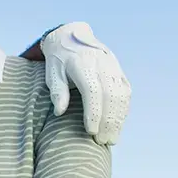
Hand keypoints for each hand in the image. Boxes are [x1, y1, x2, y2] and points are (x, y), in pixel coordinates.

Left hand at [41, 22, 130, 145]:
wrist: (71, 36)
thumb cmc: (58, 59)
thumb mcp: (51, 72)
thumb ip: (57, 91)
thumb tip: (60, 112)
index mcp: (83, 65)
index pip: (93, 92)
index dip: (94, 113)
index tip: (91, 131)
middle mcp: (103, 65)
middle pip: (110, 96)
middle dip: (108, 121)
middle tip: (102, 141)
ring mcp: (114, 67)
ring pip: (122, 95)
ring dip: (118, 119)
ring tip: (111, 138)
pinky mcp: (119, 71)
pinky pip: (126, 92)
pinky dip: (123, 110)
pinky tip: (118, 124)